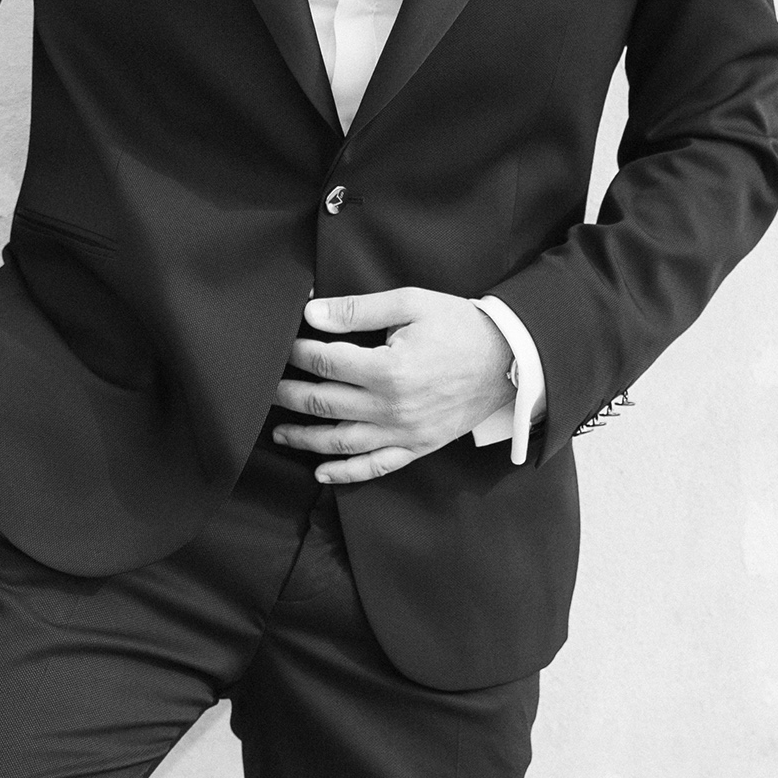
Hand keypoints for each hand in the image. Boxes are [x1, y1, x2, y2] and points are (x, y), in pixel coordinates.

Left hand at [270, 288, 511, 486]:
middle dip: (289, 395)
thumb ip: (360, 310)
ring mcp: (405, 433)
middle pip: (324, 404)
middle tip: (267, 388)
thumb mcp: (411, 304)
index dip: (298, 353)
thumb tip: (313, 313)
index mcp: (388, 369)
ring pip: (341, 443)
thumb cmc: (461, 326)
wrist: (510, 359)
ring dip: (305, 438)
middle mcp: (392, 407)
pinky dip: (345, 473)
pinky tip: (320, 472)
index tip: (283, 346)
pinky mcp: (418, 447)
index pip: (325, 362)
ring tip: (280, 431)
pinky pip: (375, 467)